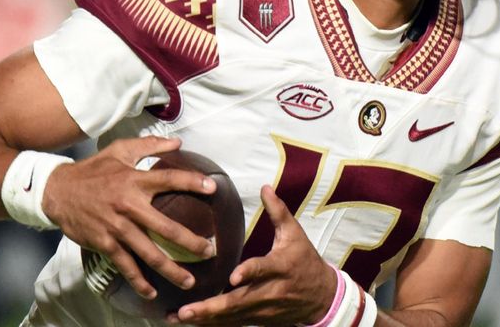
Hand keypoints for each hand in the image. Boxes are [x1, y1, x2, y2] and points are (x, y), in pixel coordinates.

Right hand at [42, 136, 216, 299]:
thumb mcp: (120, 150)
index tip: (213, 189)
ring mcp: (117, 227)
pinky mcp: (104, 243)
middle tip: (210, 251)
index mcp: (135, 180)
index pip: (169, 179)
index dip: (192, 183)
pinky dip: (139, 281)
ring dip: (171, 269)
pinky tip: (152, 292)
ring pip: (149, 253)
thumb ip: (150, 144)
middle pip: (166, 227)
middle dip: (191, 242)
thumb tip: (178, 142)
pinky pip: (125, 265)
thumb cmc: (93, 169)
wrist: (57, 191)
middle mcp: (129, 205)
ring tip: (190, 280)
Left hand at [170, 185, 336, 325]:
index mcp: (280, 267)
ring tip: (177, 317)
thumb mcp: (296, 234)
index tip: (231, 277)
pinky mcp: (258, 320)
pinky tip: (189, 323)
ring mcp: (263, 309)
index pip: (263, 270)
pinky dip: (211, 325)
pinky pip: (232, 324)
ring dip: (205, 319)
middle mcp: (270, 292)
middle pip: (239, 301)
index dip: (248, 273)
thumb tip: (265, 186)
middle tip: (186, 309)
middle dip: (211, 307)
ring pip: (232, 317)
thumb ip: (278, 211)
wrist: (322, 298)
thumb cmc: (305, 261)